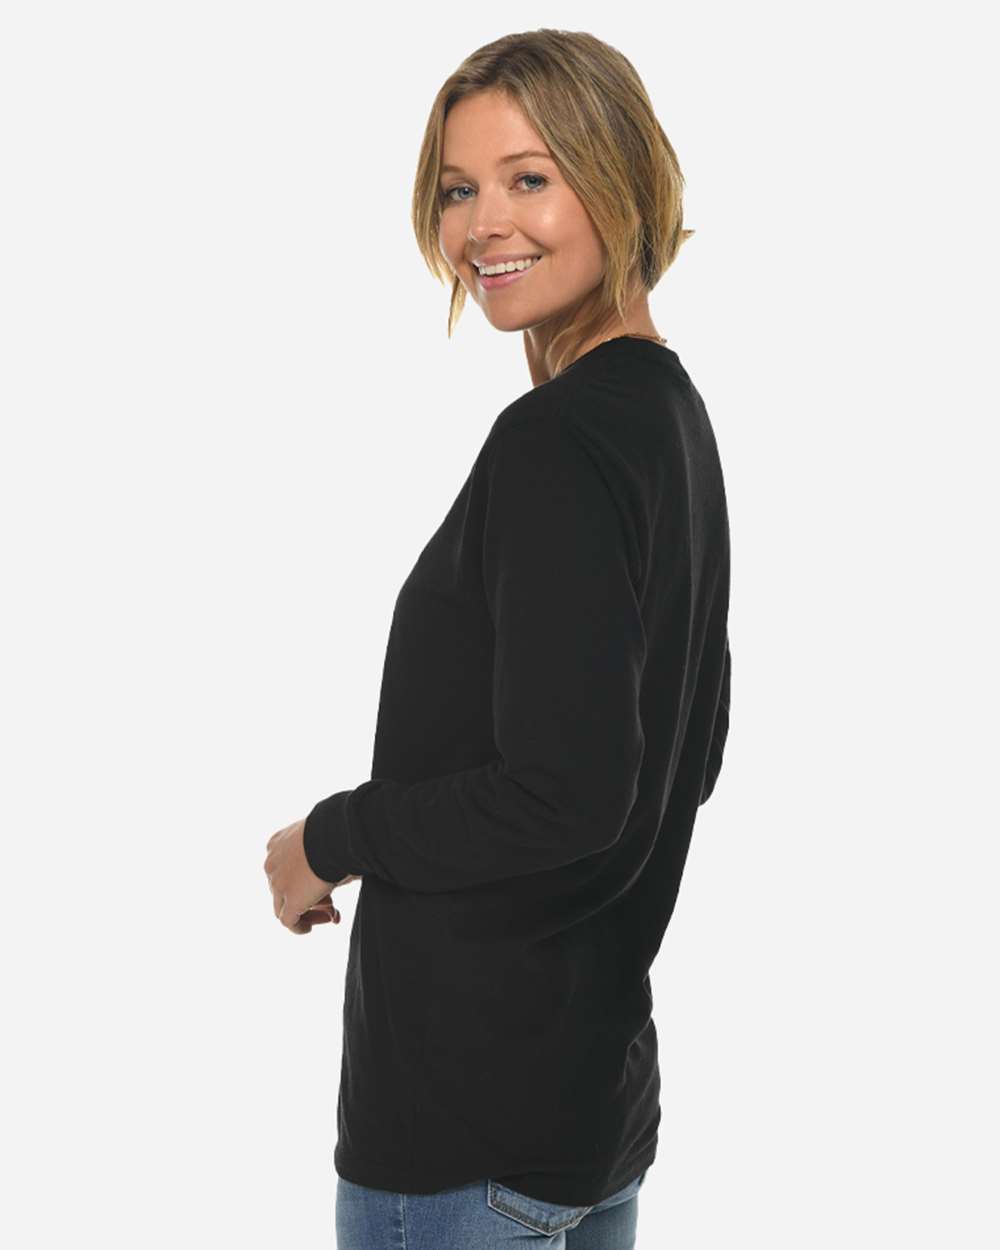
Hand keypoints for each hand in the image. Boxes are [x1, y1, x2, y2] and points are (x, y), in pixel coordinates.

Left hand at [264, 817, 358, 934]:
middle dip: (308, 897)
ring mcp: (278, 884)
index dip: (304, 880)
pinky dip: (299, 927)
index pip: (286, 869)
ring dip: (306, 912)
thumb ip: (324, 858)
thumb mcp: (324, 842)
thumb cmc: (335, 833)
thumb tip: (342, 874)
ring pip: (284, 906)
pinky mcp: (289, 901)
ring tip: (328, 915)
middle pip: (285, 889)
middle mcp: (273, 864)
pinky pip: (288, 921)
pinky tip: (310, 928)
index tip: (324, 885)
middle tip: (331, 903)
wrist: (333, 837)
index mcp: (278, 844)